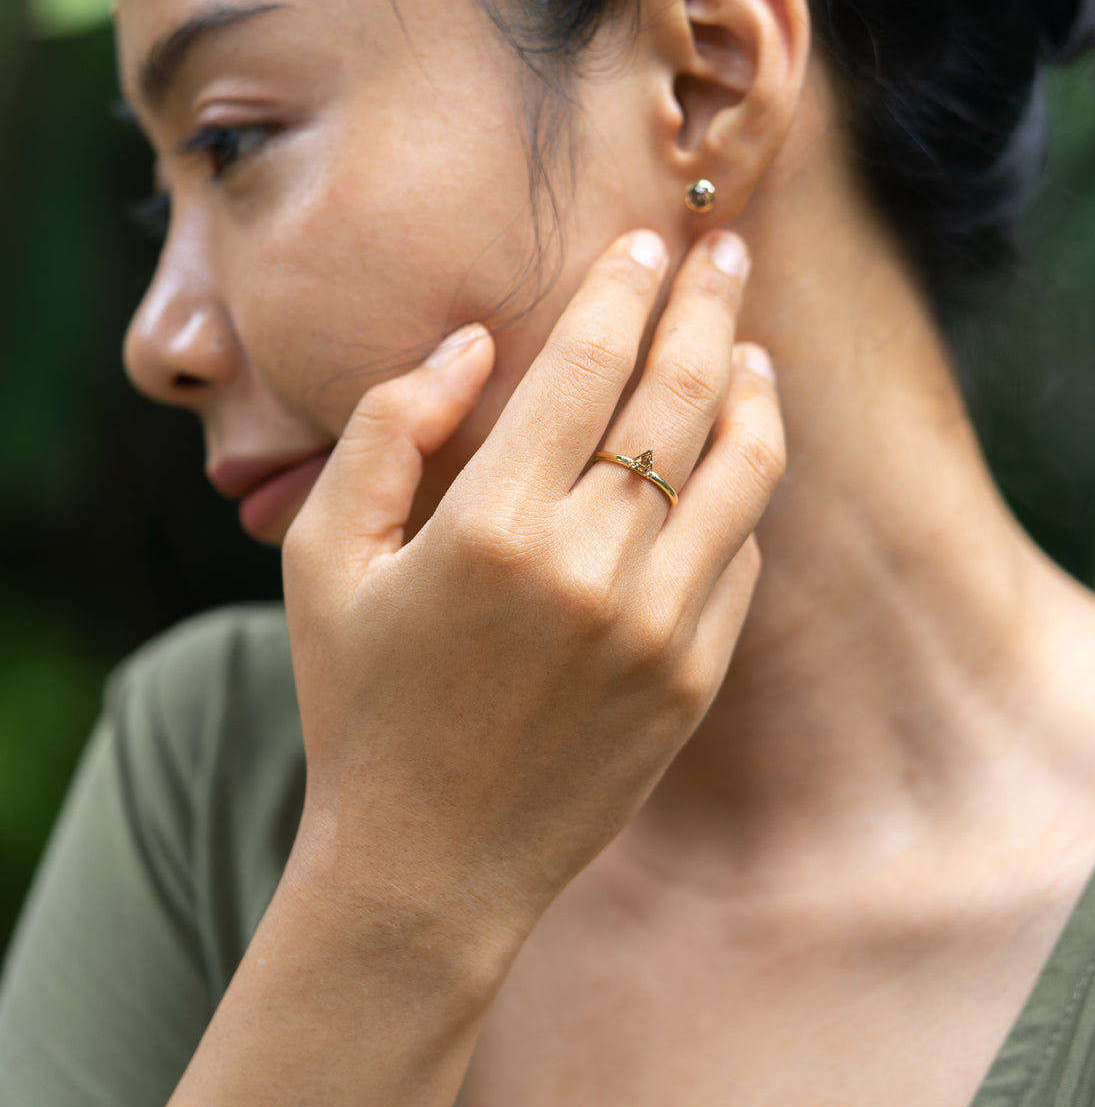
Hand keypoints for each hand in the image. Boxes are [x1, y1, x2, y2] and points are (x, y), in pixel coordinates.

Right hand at [282, 228, 784, 971]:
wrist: (428, 866)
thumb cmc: (363, 701)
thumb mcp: (326, 557)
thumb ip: (389, 427)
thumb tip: (475, 341)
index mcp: (494, 524)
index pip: (588, 361)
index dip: (624, 285)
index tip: (645, 240)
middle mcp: (592, 566)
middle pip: (681, 392)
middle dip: (710, 302)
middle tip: (725, 250)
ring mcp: (659, 627)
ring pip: (743, 468)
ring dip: (755, 387)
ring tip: (752, 343)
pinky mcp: (696, 677)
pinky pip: (741, 555)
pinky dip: (741, 490)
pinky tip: (729, 457)